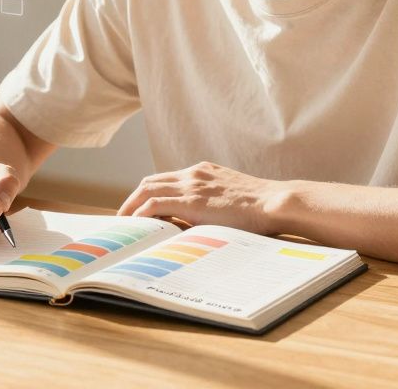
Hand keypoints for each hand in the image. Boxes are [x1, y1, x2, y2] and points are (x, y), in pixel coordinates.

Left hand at [116, 161, 286, 233]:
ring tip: (123, 224)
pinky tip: (137, 225)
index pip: (165, 179)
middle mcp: (193, 174)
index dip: (148, 192)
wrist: (274, 202)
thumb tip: (201, 222)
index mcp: (202, 171)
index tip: (139, 208)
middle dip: (133, 199)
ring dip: (131, 206)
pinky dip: (141, 213)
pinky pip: (155, 204)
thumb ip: (213, 202)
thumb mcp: (232, 197)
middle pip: (150, 181)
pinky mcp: (191, 201)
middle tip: (124, 217)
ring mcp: (191, 185)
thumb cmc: (261, 207)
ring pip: (147, 190)